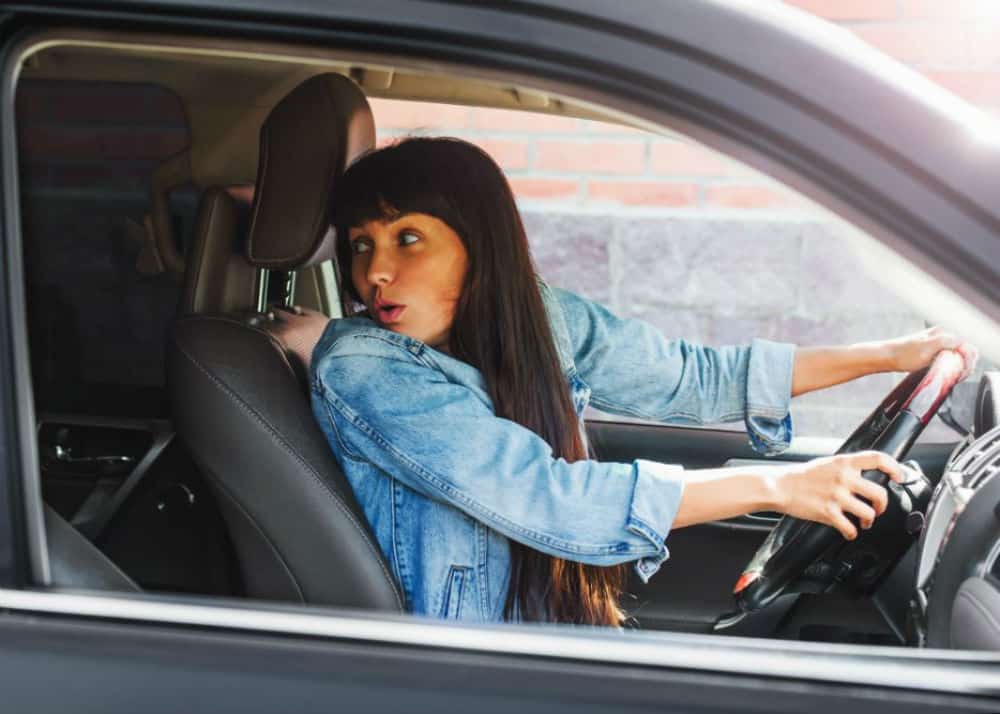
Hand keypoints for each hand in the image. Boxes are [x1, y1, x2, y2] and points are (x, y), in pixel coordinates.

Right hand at [772, 451, 904, 539]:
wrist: (779, 486)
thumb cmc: (800, 476)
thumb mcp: (826, 463)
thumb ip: (845, 468)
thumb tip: (863, 476)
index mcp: (844, 463)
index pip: (878, 459)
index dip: (895, 468)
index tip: (898, 477)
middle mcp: (843, 478)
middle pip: (880, 493)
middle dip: (883, 506)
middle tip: (878, 509)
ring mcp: (836, 496)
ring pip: (869, 513)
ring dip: (869, 521)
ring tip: (863, 522)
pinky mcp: (828, 513)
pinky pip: (850, 528)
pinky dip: (851, 533)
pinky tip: (848, 531)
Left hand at [881, 326, 978, 378]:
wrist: (886, 357)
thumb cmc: (903, 354)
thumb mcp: (927, 347)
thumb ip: (946, 342)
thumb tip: (962, 342)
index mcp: (944, 332)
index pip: (968, 347)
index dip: (969, 361)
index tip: (962, 372)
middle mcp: (943, 336)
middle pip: (966, 351)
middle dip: (966, 365)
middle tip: (958, 376)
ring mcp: (939, 343)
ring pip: (959, 356)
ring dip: (959, 367)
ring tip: (953, 376)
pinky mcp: (934, 351)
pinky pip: (950, 359)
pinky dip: (952, 367)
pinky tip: (947, 373)